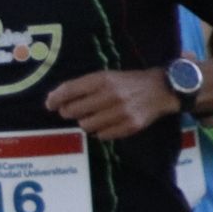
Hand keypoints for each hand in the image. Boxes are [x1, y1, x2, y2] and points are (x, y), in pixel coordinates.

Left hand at [46, 68, 177, 139]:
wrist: (162, 89)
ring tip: (94, 116)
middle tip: (73, 111)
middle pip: (73, 111)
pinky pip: (102, 135)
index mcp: (103, 80)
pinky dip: (100, 131)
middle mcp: (111, 95)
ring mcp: (121, 112)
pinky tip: (107, 122)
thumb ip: (83, 86)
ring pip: (86, 125)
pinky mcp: (130, 126)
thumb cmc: (128, 82)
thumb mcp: (107, 76)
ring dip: (85, 122)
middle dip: (69, 112)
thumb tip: (54, 99)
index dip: (55, 99)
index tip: (50, 105)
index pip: (70, 91)